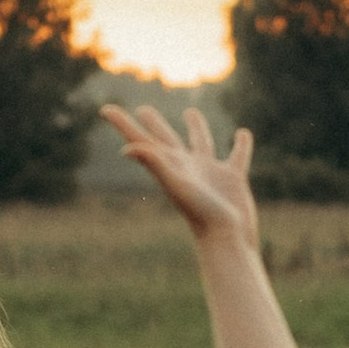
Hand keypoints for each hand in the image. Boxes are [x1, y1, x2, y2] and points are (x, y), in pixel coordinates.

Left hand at [97, 97, 258, 243]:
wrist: (228, 238)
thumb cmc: (201, 213)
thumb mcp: (176, 184)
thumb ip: (154, 163)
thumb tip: (127, 148)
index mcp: (168, 165)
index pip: (141, 140)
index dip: (122, 123)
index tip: (106, 109)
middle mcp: (187, 167)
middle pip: (166, 139)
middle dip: (154, 123)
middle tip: (143, 110)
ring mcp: (210, 172)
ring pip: (201, 142)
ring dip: (196, 127)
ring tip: (191, 112)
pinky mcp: (233, 177)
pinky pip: (237, 154)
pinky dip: (241, 143)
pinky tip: (242, 134)